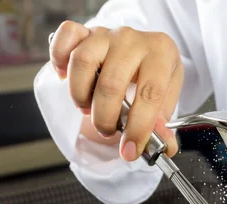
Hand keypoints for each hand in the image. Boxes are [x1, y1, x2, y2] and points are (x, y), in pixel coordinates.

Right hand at [49, 21, 182, 160]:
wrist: (146, 51)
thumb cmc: (155, 76)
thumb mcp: (167, 98)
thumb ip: (163, 124)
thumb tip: (166, 148)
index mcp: (162, 53)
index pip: (149, 95)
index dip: (138, 128)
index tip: (129, 151)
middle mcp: (134, 39)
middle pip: (111, 83)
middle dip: (105, 118)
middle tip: (107, 130)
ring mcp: (108, 33)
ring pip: (82, 63)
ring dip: (80, 95)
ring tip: (88, 109)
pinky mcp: (85, 31)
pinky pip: (65, 37)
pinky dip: (59, 58)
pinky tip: (65, 77)